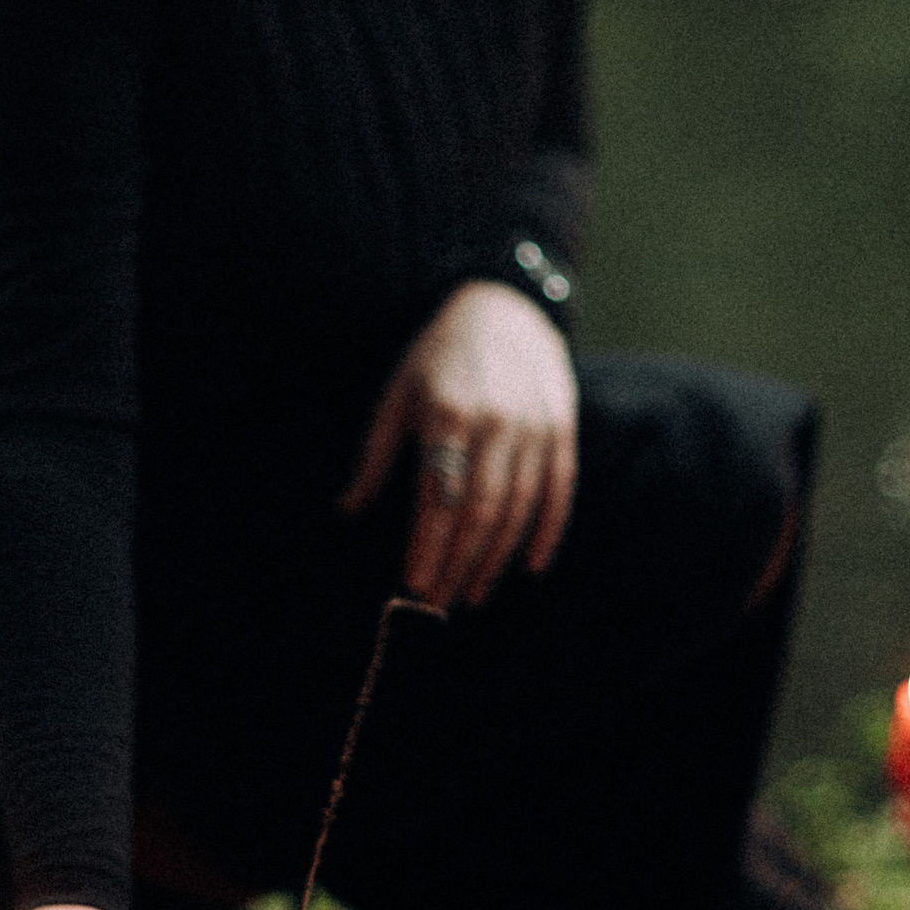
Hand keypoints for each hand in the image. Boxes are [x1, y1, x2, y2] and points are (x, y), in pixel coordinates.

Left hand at [341, 281, 576, 607]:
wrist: (504, 306)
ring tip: (475, 592)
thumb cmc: (437, 356)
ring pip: (518, 507)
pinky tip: (528, 565)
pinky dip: (545, 531)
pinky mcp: (561, 428)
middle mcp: (495, 423)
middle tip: (442, 603)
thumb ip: (377, 457)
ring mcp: (533, 426)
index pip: (438, 497)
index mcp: (447, 415)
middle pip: (480, 510)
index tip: (415, 588)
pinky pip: (558, 490)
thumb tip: (348, 510)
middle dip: (460, 563)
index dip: (429, 547)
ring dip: (496, 558)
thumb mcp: (398, 396)